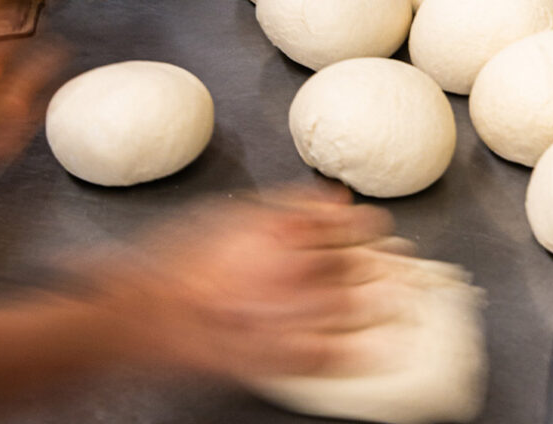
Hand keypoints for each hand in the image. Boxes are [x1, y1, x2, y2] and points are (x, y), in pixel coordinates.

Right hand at [94, 185, 394, 378]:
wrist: (152, 311)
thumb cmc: (182, 259)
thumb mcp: (230, 211)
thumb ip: (287, 202)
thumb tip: (333, 197)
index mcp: (281, 234)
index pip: (346, 226)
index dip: (371, 225)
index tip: (379, 226)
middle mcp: (291, 273)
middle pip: (358, 266)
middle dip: (385, 265)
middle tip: (401, 264)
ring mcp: (287, 317)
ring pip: (354, 310)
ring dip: (383, 305)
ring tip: (399, 301)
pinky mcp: (278, 355)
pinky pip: (332, 356)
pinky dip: (360, 352)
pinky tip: (376, 347)